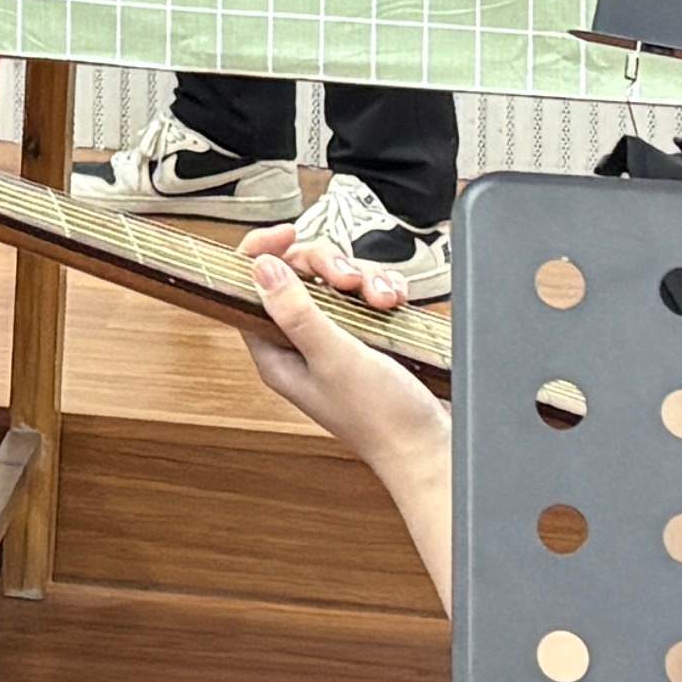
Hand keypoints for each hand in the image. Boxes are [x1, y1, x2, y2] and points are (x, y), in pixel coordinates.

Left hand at [238, 233, 447, 469]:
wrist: (430, 446)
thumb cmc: (381, 419)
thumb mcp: (334, 357)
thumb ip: (297, 311)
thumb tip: (259, 268)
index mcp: (277, 352)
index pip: (251, 288)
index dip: (263, 253)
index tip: (287, 235)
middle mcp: (302, 343)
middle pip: (298, 274)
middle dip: (328, 265)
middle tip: (349, 280)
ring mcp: (336, 338)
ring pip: (337, 279)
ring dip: (363, 278)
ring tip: (381, 300)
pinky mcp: (368, 335)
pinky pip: (367, 291)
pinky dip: (383, 288)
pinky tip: (396, 302)